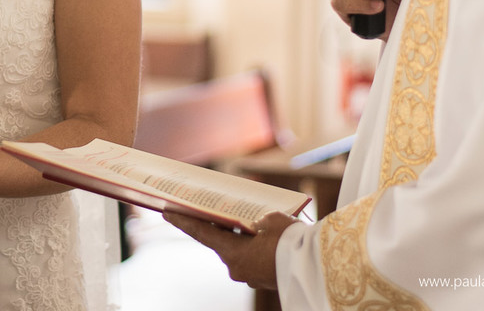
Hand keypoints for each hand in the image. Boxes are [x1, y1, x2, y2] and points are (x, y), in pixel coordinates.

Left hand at [163, 211, 298, 289]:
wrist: (317, 269)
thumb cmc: (292, 242)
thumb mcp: (271, 220)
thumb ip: (255, 218)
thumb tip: (255, 221)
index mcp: (233, 254)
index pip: (201, 232)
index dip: (183, 221)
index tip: (166, 212)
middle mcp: (237, 267)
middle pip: (219, 240)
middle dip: (214, 224)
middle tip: (202, 207)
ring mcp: (250, 274)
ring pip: (237, 248)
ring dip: (236, 233)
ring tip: (237, 214)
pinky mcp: (264, 276)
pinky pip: (251, 255)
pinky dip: (250, 242)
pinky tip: (257, 230)